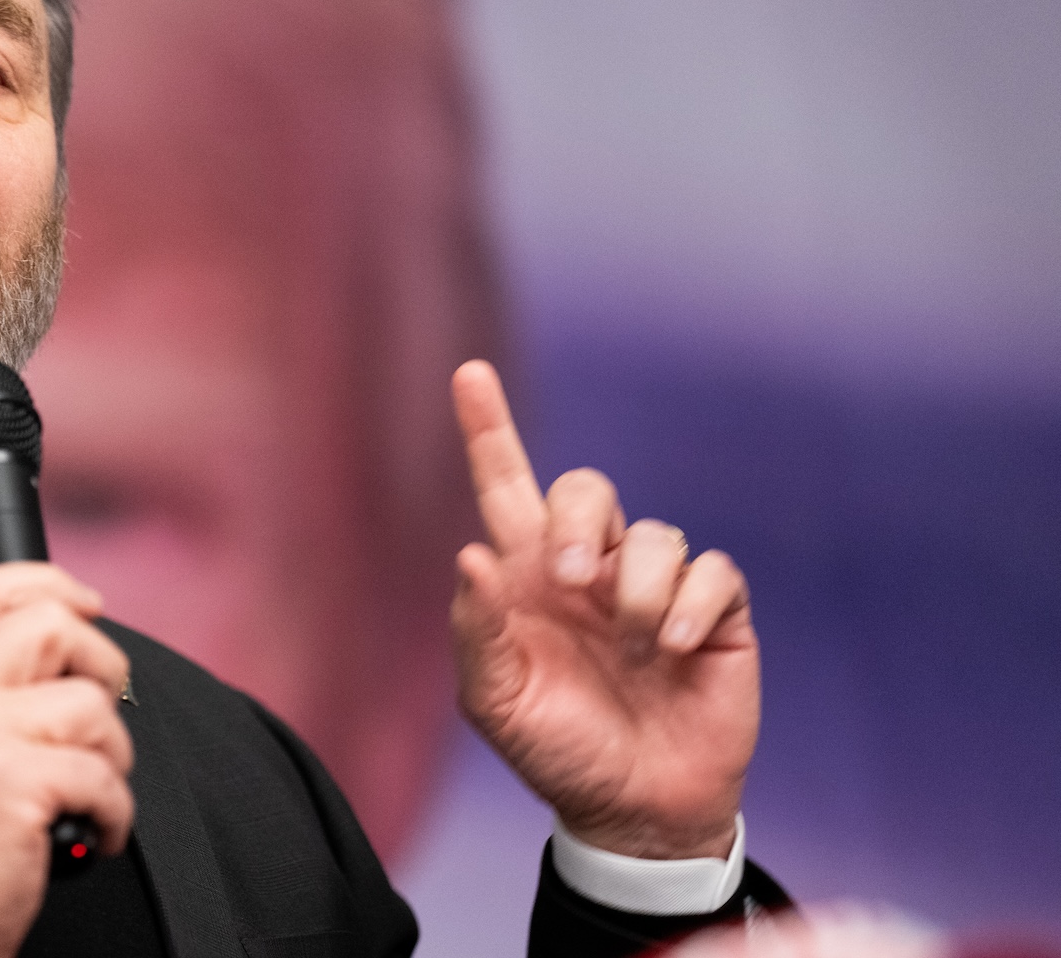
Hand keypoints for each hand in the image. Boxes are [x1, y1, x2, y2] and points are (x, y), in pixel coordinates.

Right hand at [0, 563, 134, 957]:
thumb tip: (63, 648)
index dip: (49, 583)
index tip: (87, 604)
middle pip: (51, 624)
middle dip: (101, 668)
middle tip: (99, 720)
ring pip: (91, 705)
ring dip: (111, 757)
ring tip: (83, 794)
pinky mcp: (13, 781)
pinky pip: (105, 773)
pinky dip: (114, 812)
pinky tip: (88, 831)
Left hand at [450, 360, 759, 858]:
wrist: (634, 811)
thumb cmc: (558, 751)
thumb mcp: (497, 702)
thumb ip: (476, 631)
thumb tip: (473, 556)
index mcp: (527, 579)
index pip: (507, 486)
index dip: (488, 429)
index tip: (468, 373)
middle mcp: (591, 569)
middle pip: (586, 488)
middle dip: (578, 519)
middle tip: (570, 579)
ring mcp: (654, 587)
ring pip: (653, 533)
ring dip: (637, 588)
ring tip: (635, 646)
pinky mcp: (714, 613)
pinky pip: (711, 571)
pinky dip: (689, 605)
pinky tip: (673, 650)